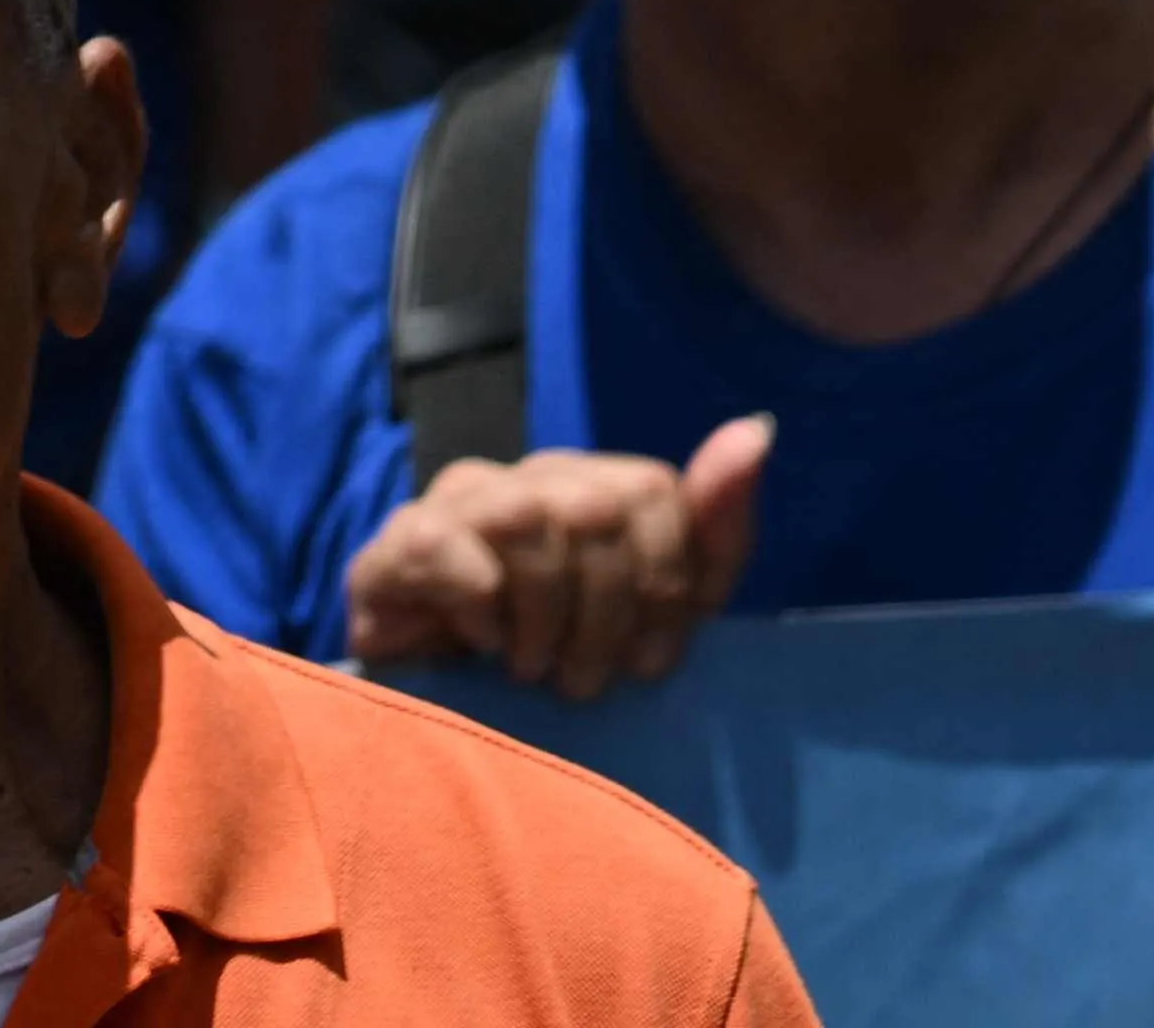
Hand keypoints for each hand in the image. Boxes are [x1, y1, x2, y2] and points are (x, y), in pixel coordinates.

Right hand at [336, 415, 771, 698]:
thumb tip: (758, 431)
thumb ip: (714, 529)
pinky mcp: (395, 546)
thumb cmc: (567, 664)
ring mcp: (457, 505)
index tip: (652, 661)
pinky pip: (445, 543)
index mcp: (592, 487)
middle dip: (609, 614)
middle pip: (596, 507)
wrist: (451, 722)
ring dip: (545, 619)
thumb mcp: (665, 614)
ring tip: (536, 671)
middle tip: (589, 678)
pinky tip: (485, 644)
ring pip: (527, 519)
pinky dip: (480, 606)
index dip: (666, 584)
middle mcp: (526, 481)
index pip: (653, 489)